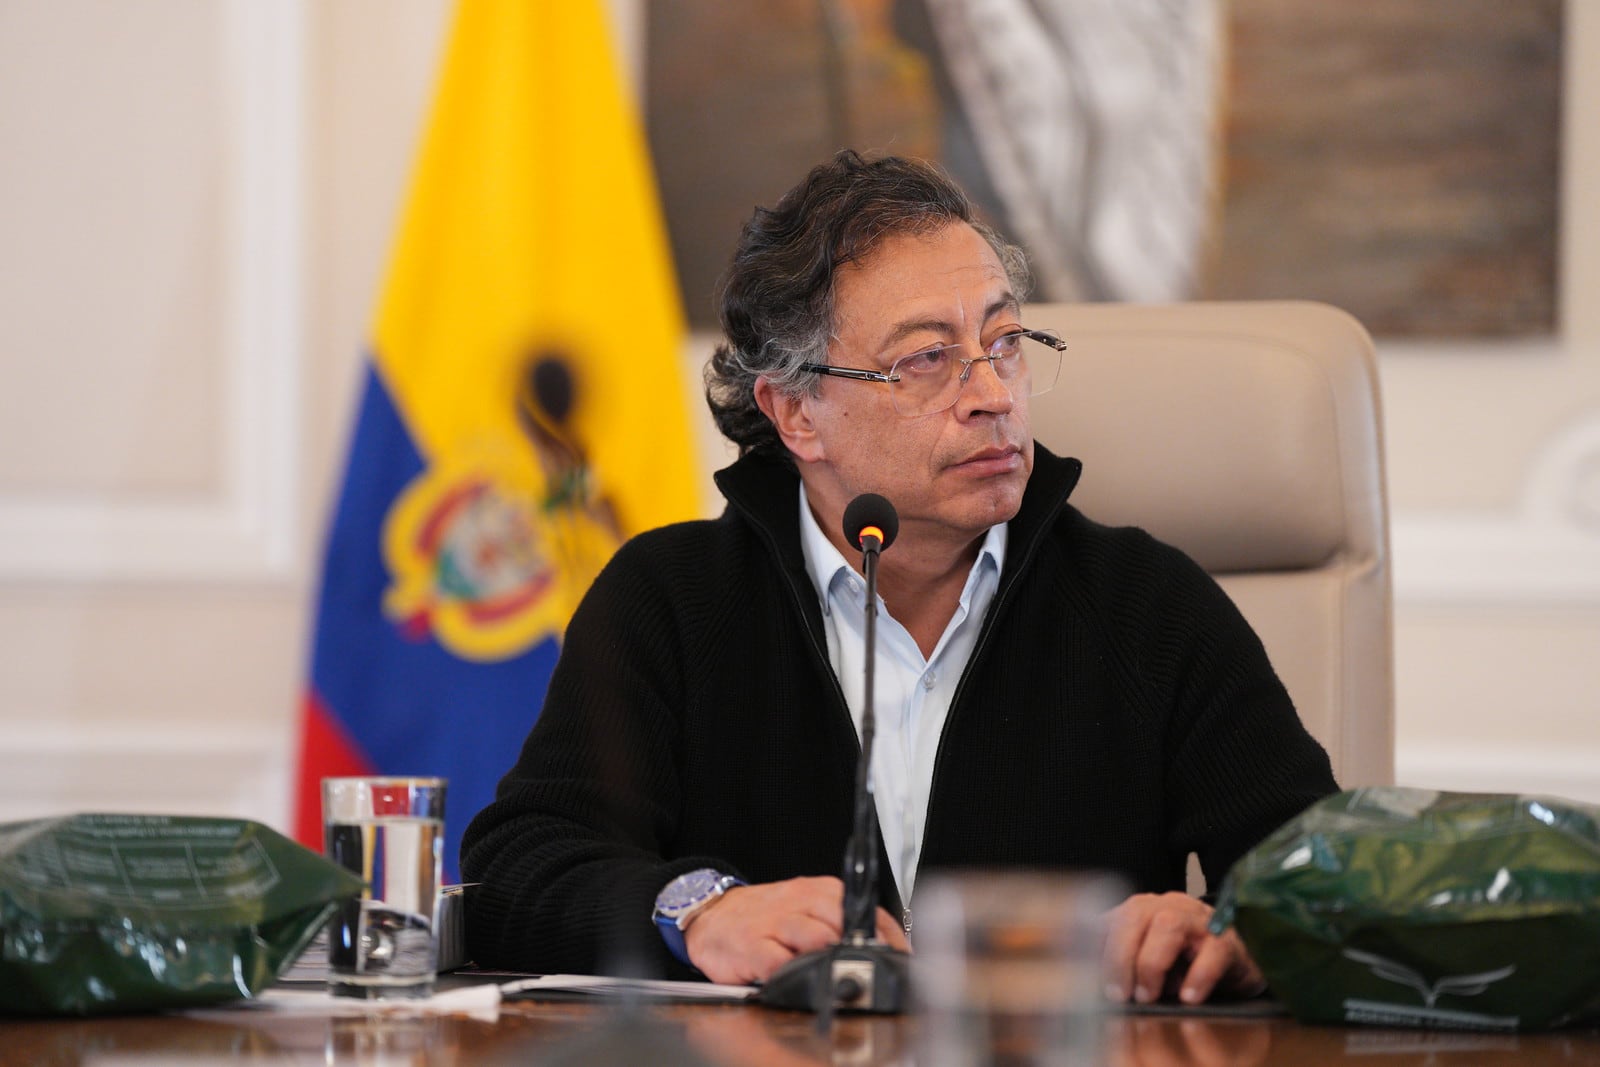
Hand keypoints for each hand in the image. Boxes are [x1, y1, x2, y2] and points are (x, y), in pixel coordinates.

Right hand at [683, 875, 910, 984]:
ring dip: (828, 958)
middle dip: (859, 949)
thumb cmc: (769, 916)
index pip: (866, 911)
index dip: (887, 939)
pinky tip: (796, 980)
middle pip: (844, 922)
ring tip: (834, 973)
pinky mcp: (751, 946)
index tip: (900, 959)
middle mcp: (801, 903)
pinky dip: (790, 975)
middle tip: (868, 969)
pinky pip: (777, 963)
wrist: (715, 914)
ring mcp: (776, 923)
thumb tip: (888, 949)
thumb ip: (843, 924)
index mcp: (821, 892)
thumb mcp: (809, 908)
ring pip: (815, 938)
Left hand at [1102, 892, 1263, 1005]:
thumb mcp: (1146, 960)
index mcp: (1140, 909)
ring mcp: (1197, 919)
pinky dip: (1197, 976)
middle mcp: (1166, 906)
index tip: (1088, 982)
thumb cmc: (1184, 962)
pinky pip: (1212, 952)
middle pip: (1134, 916)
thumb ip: (1122, 964)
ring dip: (1152, 964)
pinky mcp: (1227, 940)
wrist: (1239, 959)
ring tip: (1148, 996)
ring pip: (1168, 925)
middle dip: (1120, 957)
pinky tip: (1188, 998)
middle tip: (1119, 995)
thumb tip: (1094, 989)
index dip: (1095, 949)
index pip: (1109, 919)